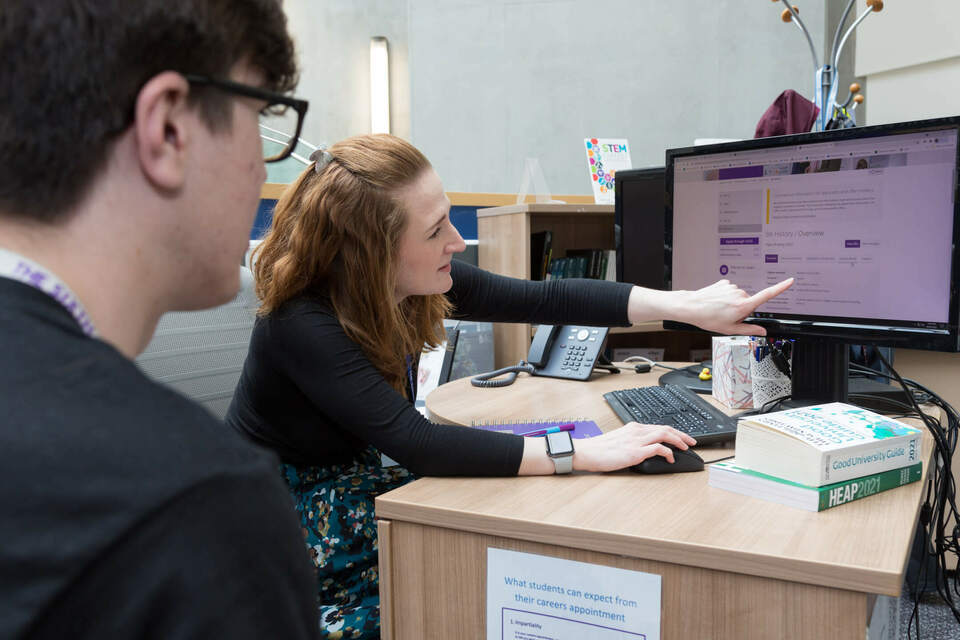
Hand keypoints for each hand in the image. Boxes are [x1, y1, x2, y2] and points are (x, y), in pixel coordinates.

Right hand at [572, 423, 696, 472]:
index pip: (658, 426)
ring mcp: (636, 440)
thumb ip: (633, 442)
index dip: (674, 432)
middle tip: (692, 442)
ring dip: (679, 441)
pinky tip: (671, 458)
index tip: (682, 438)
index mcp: (633, 428)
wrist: (586, 452)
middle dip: (682, 434)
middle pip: (666, 428)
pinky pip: (658, 448)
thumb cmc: (599, 450)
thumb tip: (646, 450)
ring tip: (687, 448)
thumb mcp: (619, 442)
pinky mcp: (635, 451)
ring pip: (665, 435)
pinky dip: (668, 452)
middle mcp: (637, 431)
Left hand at [670, 277, 792, 335]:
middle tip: (728, 316)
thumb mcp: (730, 329)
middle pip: (749, 303)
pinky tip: (716, 301)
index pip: (767, 295)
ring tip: (719, 309)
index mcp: (743, 306)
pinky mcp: (725, 282)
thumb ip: (749, 330)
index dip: (781, 288)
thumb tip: (763, 331)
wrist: (692, 306)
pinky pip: (730, 290)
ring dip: (732, 303)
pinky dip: (726, 296)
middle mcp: (740, 294)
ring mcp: (732, 287)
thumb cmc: (708, 318)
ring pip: (739, 297)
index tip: (791, 281)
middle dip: (742, 310)